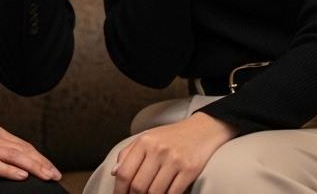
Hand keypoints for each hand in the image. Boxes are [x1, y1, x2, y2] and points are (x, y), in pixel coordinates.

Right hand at [0, 123, 60, 181]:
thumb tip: (17, 166)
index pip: (23, 146)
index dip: (40, 158)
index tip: (52, 169)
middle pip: (22, 150)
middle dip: (42, 163)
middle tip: (55, 175)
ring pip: (13, 156)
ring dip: (33, 167)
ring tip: (46, 176)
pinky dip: (10, 170)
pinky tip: (21, 175)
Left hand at [112, 113, 235, 193]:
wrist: (203, 129)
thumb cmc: (172, 136)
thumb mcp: (147, 137)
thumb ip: (128, 153)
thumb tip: (114, 173)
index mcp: (144, 142)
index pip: (125, 173)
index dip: (119, 190)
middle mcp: (158, 150)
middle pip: (138, 186)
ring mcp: (175, 160)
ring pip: (154, 192)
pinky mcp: (189, 170)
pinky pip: (173, 193)